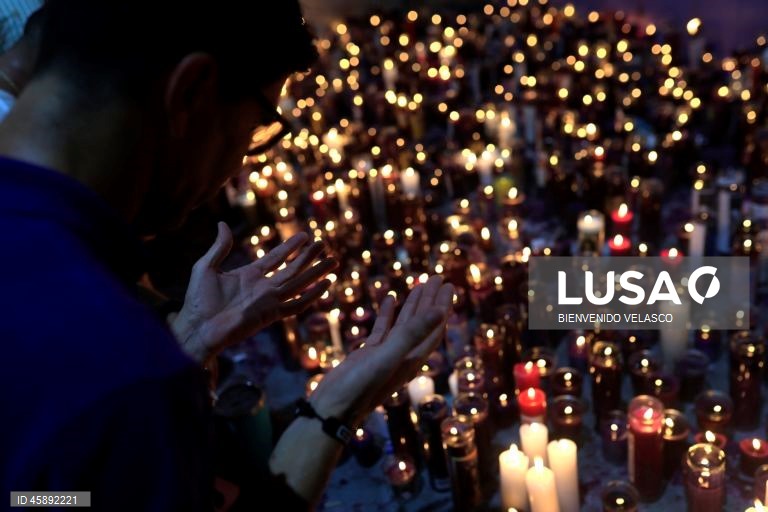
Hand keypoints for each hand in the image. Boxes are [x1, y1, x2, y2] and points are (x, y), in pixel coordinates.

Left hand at [171, 222, 336, 363]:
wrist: (197, 327)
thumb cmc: (197, 301)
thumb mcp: (206, 267)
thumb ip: (219, 247)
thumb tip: (221, 224)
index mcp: (250, 275)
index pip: (276, 257)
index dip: (290, 246)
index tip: (305, 236)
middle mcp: (263, 287)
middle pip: (292, 269)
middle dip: (309, 257)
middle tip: (324, 244)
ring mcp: (269, 300)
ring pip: (299, 283)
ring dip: (315, 272)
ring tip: (332, 260)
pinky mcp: (271, 314)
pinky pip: (296, 305)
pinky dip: (311, 296)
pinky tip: (324, 285)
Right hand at [309, 276, 453, 424]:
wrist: (332, 409)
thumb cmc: (359, 386)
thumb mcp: (388, 356)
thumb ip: (412, 333)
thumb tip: (440, 312)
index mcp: (412, 358)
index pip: (434, 327)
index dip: (442, 307)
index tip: (448, 286)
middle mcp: (403, 356)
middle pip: (422, 323)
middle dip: (431, 301)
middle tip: (438, 278)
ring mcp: (386, 355)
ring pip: (404, 325)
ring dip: (413, 305)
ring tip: (420, 284)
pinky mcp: (369, 354)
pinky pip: (383, 330)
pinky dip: (388, 314)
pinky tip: (389, 298)